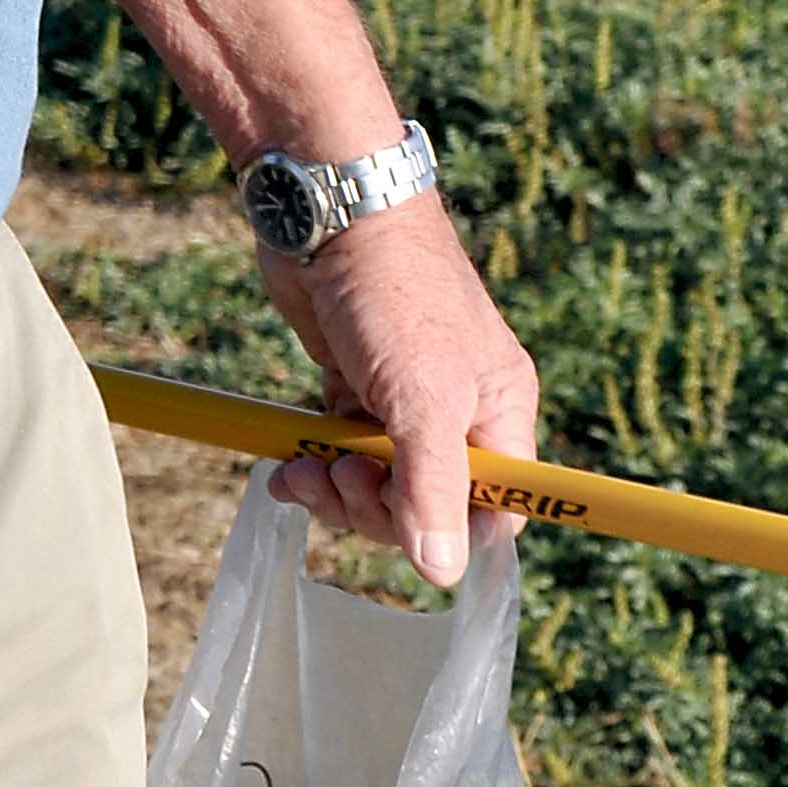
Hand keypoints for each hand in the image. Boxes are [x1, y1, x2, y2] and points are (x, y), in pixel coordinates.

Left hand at [262, 199, 537, 587]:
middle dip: (378, 510)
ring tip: (305, 470)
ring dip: (337, 493)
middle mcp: (457, 412)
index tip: (407, 527)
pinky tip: (286, 469)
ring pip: (376, 488)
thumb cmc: (393, 292)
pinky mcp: (353, 389)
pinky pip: (339, 457)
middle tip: (343, 476)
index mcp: (500, 411)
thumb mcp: (423, 394)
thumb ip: (432, 486)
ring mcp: (400, 402)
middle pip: (428, 508)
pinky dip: (312, 469)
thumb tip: (443, 573)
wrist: (328, 212)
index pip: (501, 508)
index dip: (458, 534)